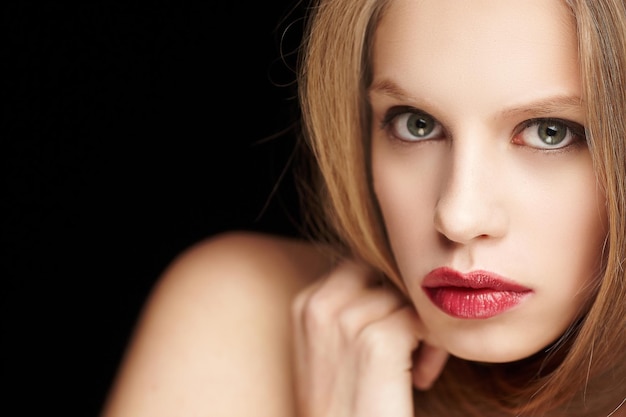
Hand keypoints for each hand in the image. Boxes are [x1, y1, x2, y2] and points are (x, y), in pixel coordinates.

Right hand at [292, 260, 447, 416]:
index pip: (360, 267)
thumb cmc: (343, 408)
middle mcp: (320, 304)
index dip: (385, 294)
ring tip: (416, 370)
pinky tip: (421, 379)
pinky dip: (434, 348)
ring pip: (407, 298)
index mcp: (305, 303)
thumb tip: (392, 284)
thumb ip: (348, 312)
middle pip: (385, 276)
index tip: (397, 332)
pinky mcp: (377, 342)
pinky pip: (422, 321)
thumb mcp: (331, 352)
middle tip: (413, 347)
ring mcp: (345, 320)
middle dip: (405, 304)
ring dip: (422, 330)